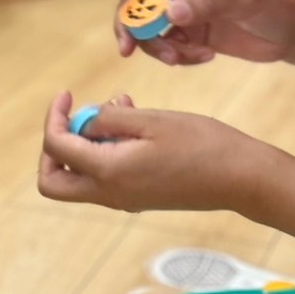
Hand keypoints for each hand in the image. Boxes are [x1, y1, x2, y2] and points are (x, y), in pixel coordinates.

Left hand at [38, 91, 276, 215]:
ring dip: (85, 144)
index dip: (54, 117)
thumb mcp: (151, 121)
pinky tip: (131, 123)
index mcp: (107, 173)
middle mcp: (109, 194)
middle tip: (74, 116)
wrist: (241, 178)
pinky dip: (105, 152)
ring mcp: (123, 199)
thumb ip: (108, 119)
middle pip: (53, 182)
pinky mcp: (137, 197)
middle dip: (54, 146)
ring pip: (78, 179)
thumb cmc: (201, 144)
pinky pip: (105, 178)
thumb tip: (80, 120)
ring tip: (117, 108)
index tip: (67, 94)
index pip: (55, 148)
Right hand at [102, 0, 294, 67]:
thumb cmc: (279, 3)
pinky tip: (204, 58)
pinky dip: (177, 57)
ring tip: (179, 59)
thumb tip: (170, 14)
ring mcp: (185, 11)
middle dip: (130, 25)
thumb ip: (208, 4)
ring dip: (155, 47)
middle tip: (129, 50)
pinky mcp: (192, 36)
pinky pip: (168, 47)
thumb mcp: (247, 0)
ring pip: (148, 28)